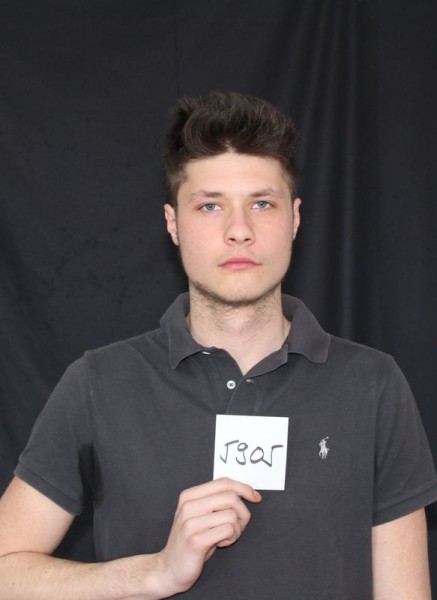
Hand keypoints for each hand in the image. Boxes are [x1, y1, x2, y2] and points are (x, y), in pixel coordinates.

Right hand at [153, 477, 261, 596]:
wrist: (168, 569)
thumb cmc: (190, 541)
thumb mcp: (199, 515)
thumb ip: (215, 501)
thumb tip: (245, 492)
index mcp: (189, 496)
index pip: (223, 483)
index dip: (243, 488)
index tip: (256, 497)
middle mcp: (188, 505)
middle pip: (231, 497)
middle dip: (243, 513)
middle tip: (238, 526)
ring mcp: (190, 522)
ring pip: (232, 516)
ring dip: (237, 530)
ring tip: (225, 537)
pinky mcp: (196, 540)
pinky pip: (228, 530)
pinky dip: (231, 538)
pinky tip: (220, 544)